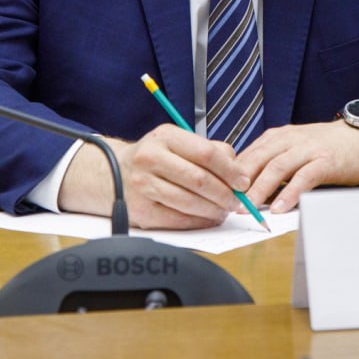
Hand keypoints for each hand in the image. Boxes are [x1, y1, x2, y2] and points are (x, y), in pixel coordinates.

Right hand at [57, 125, 248, 229]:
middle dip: (224, 194)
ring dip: (213, 210)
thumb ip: (210, 151)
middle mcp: (151, 158)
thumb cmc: (157, 157)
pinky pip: (177, 220)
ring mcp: (143, 185)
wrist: (114, 173)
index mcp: (165, 136)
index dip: (230, 170)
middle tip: (236, 202)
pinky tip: (207, 218)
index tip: (243, 182)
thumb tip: (239, 172)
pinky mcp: (141, 210)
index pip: (206, 153)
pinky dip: (198, 221)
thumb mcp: (179, 142)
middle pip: (199, 180)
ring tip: (223, 210)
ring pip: (190, 202)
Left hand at [237, 117, 358, 213]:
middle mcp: (288, 140)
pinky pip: (304, 177)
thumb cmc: (325, 148)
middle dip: (239, 184)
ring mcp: (308, 149)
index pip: (246, 155)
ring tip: (249, 208)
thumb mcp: (293, 150)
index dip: (230, 175)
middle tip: (226, 204)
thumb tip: (246, 190)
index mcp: (276, 137)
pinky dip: (290, 193)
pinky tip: (281, 208)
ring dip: (260, 189)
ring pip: (277, 168)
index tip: (218, 194)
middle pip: (257, 160)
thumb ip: (272, 164)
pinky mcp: (326, 160)